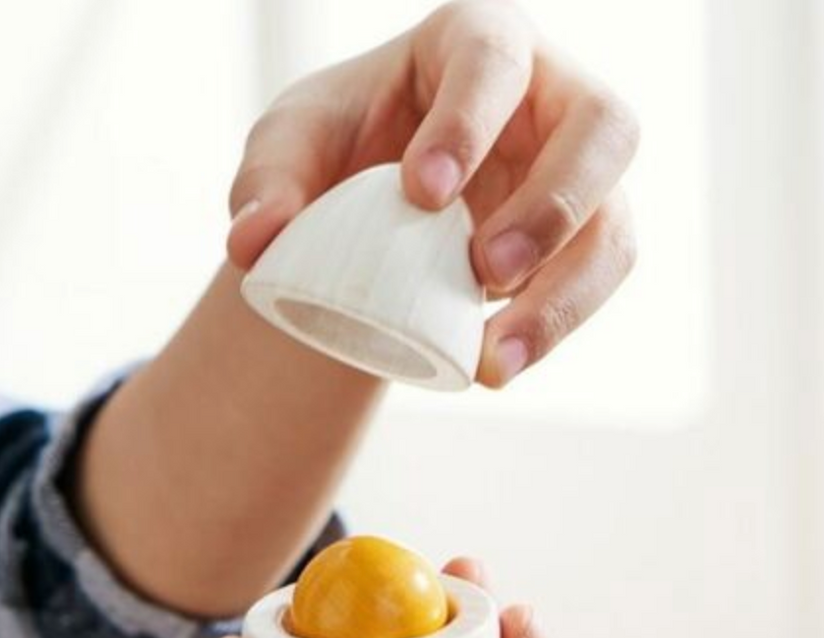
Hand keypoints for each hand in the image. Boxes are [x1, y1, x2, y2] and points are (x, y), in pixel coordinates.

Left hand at [227, 0, 638, 387]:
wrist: (377, 203)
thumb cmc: (343, 148)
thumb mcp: (291, 147)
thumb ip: (265, 182)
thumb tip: (252, 243)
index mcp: (477, 44)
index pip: (494, 59)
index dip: (469, 120)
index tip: (421, 193)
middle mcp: (549, 99)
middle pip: (604, 128)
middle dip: (552, 203)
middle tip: (483, 271)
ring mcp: (578, 174)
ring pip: (613, 223)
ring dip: (564, 295)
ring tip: (492, 361)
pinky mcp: (584, 239)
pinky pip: (597, 282)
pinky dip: (553, 328)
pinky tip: (494, 366)